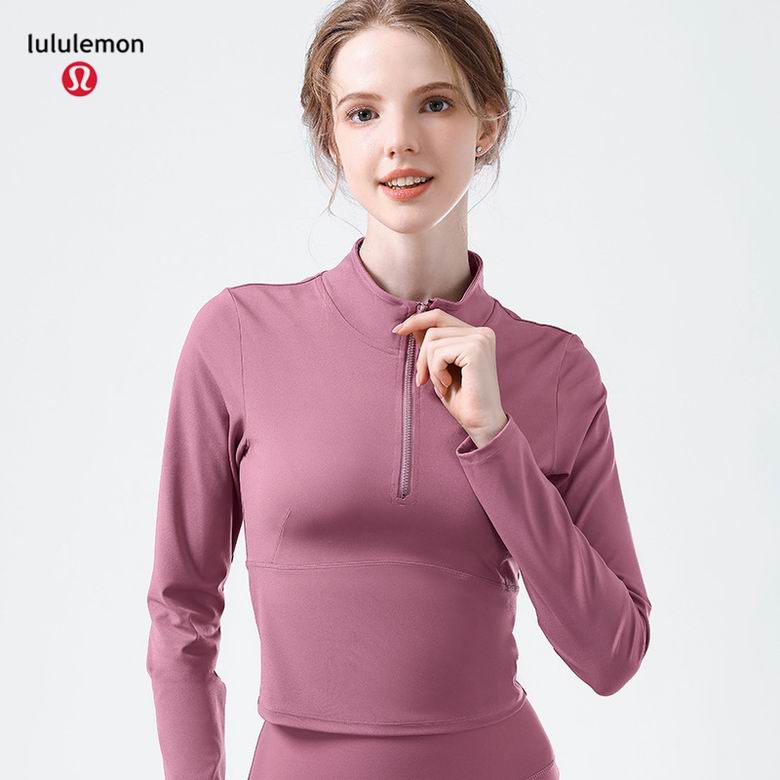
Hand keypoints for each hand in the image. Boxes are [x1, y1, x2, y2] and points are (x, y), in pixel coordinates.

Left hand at [392, 309, 508, 446]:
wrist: (481, 422)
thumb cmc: (463, 399)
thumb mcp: (441, 367)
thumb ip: (433, 345)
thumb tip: (413, 326)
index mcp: (477, 334)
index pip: (439, 316)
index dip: (416, 321)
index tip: (398, 331)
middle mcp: (482, 332)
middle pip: (432, 328)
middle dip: (421, 355)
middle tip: (422, 379)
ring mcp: (480, 339)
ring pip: (433, 341)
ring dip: (430, 367)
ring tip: (442, 385)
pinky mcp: (475, 349)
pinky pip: (438, 353)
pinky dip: (436, 372)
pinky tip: (447, 385)